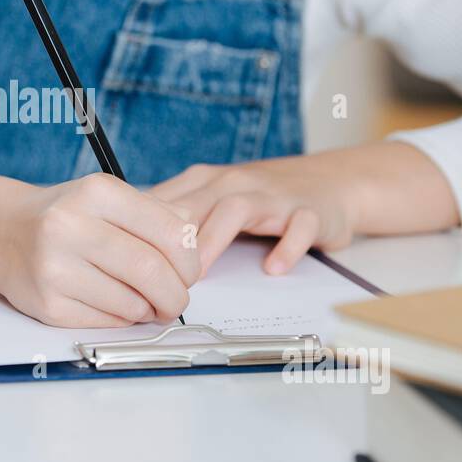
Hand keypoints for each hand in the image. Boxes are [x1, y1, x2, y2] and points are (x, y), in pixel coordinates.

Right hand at [0, 173, 201, 327]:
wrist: (4, 233)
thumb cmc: (67, 216)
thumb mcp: (108, 199)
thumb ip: (156, 218)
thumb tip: (198, 250)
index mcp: (97, 193)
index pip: (170, 233)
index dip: (191, 261)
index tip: (189, 272)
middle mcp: (71, 226)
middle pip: (153, 272)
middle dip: (176, 294)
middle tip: (175, 299)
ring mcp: (55, 267)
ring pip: (133, 303)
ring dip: (148, 309)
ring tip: (139, 298)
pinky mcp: (47, 304)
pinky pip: (108, 322)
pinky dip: (121, 318)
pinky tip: (109, 302)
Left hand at [149, 158, 356, 277]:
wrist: (330, 182)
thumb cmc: (264, 196)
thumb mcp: (215, 199)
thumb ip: (179, 217)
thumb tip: (130, 244)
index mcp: (207, 182)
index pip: (166, 203)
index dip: (144, 235)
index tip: (130, 265)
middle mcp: (236, 184)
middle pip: (193, 205)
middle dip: (171, 242)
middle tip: (155, 279)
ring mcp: (273, 197)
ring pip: (236, 210)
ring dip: (213, 241)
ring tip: (198, 274)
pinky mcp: (309, 212)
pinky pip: (297, 228)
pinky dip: (286, 247)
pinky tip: (274, 268)